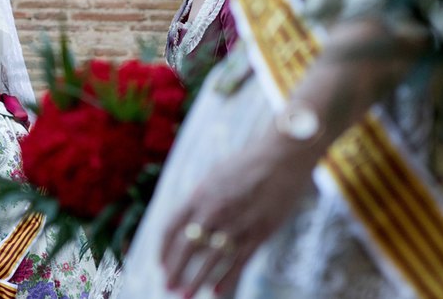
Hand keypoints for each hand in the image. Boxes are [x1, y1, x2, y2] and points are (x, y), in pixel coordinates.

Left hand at [159, 130, 317, 297]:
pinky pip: (238, 262)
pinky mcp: (259, 233)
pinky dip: (226, 279)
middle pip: (186, 248)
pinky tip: (216, 292)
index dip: (163, 249)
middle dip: (174, 270)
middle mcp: (214, 210)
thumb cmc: (248, 163)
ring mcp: (237, 223)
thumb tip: (187, 218)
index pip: (171, 227)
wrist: (282, 156)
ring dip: (195, 281)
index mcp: (199, 194)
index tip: (160, 263)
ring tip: (185, 295)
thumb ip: (201, 198)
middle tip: (168, 286)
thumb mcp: (215, 175)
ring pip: (210, 261)